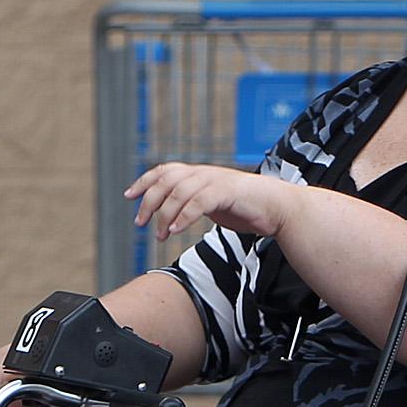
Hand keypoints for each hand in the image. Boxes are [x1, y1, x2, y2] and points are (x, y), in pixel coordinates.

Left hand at [127, 163, 296, 243]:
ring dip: (164, 216)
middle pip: (166, 181)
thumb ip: (193, 204)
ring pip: (179, 193)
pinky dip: (183, 217)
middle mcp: (204, 173)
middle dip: (149, 202)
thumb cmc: (246, 208)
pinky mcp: (226, 192)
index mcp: (199, 174)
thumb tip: (172, 216)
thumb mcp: (213, 204)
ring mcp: (215, 181)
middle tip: (140, 223)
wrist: (277, 207)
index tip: (129, 196)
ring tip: (160, 235)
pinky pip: (197, 203)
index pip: (164, 171)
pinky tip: (175, 231)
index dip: (144, 181)